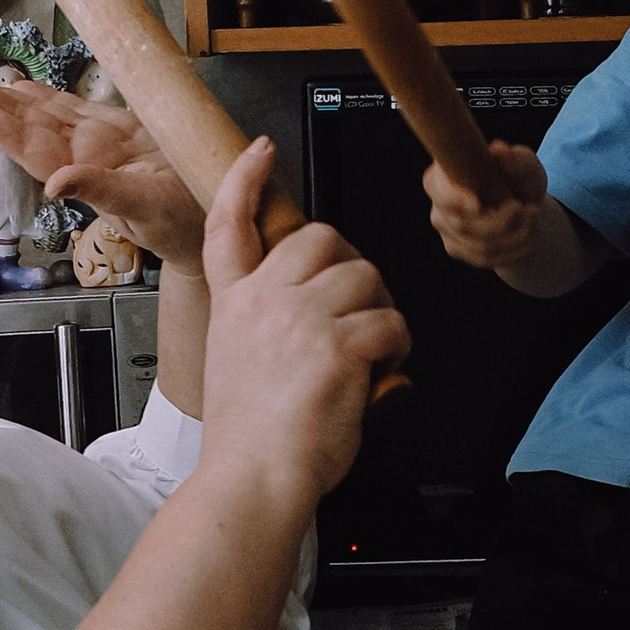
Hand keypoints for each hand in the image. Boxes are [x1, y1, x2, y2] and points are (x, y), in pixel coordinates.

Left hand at [0, 60, 204, 269]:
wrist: (214, 220)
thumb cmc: (182, 224)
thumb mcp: (145, 210)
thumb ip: (102, 193)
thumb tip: (55, 184)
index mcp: (79, 173)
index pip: (23, 145)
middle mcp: (78, 155)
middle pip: (19, 124)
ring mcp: (93, 142)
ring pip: (37, 113)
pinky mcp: (114, 132)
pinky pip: (71, 110)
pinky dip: (42, 96)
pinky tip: (16, 85)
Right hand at [196, 138, 408, 501]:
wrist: (255, 477)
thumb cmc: (252, 437)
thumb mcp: (236, 362)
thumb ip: (267, 327)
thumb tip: (315, 314)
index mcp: (234, 303)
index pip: (231, 224)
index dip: (245, 181)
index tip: (261, 151)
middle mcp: (265, 301)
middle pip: (322, 239)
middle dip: (350, 267)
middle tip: (357, 309)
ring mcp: (302, 320)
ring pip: (366, 278)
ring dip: (381, 312)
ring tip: (371, 354)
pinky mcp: (341, 346)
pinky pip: (391, 323)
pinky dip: (398, 349)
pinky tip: (382, 374)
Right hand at [424, 141, 548, 270]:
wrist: (522, 204)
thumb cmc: (519, 177)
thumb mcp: (525, 165)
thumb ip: (516, 159)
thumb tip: (502, 152)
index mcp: (445, 174)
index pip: (438, 189)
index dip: (453, 199)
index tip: (477, 204)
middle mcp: (439, 203)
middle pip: (463, 225)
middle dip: (502, 222)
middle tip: (530, 210)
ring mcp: (446, 229)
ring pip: (478, 245)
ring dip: (514, 237)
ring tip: (534, 220)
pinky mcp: (458, 249)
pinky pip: (485, 259)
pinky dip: (514, 250)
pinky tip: (530, 237)